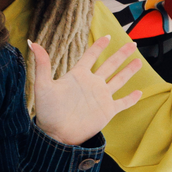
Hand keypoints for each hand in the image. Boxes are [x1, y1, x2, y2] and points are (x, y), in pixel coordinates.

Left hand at [29, 36, 145, 146]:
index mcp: (78, 76)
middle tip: (132, 43)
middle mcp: (91, 84)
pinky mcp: (107, 111)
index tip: (108, 36)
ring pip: (118, 80)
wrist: (56, 134)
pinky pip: (122, 103)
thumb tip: (32, 42)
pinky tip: (139, 92)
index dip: (99, 46)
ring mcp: (100, 97)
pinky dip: (131, 98)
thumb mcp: (43, 86)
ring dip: (129, 71)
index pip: (90, 56)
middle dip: (121, 55)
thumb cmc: (47, 111)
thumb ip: (42, 64)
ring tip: (139, 60)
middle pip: (110, 65)